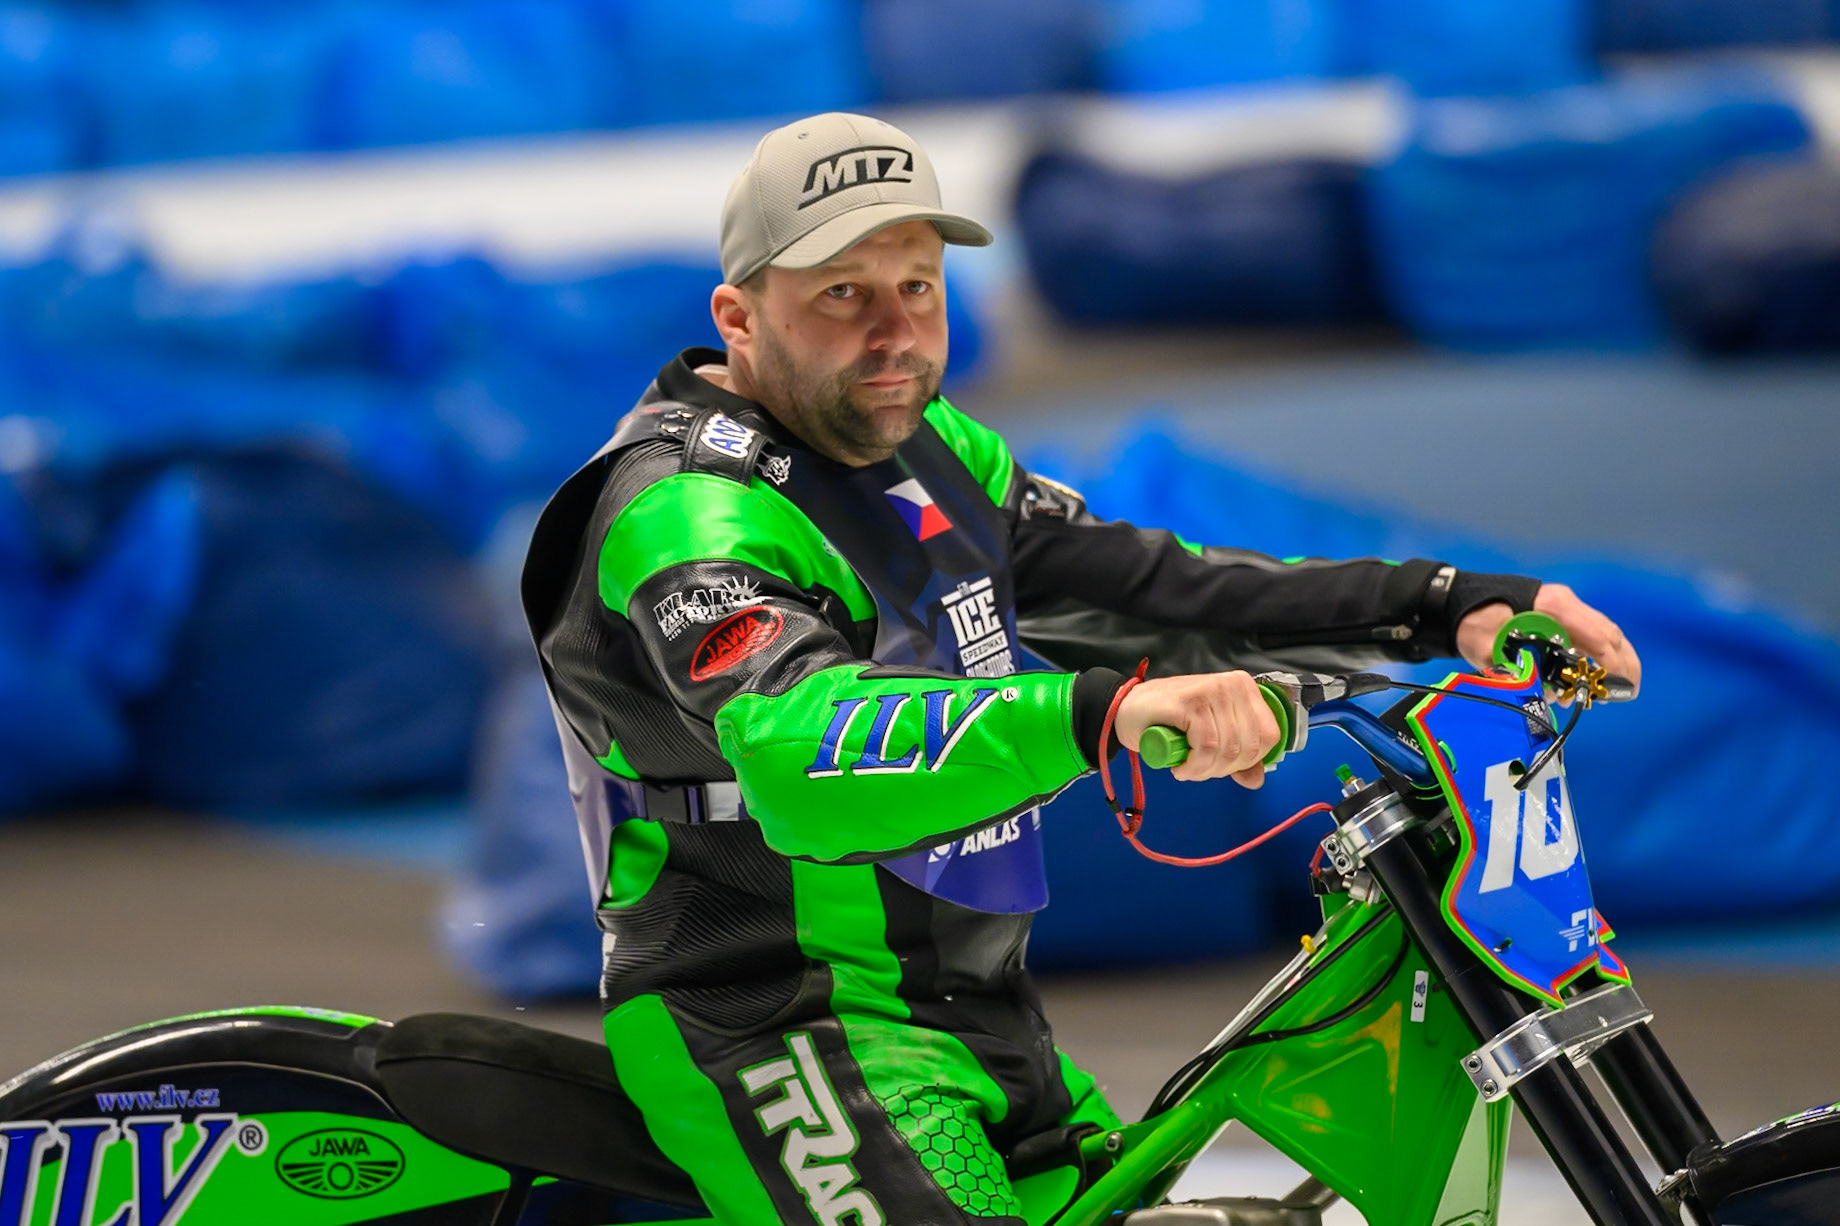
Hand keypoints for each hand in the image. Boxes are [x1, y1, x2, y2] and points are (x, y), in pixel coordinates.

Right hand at [1113, 671, 1280, 787]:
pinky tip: (1181, 766)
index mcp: (1243, 688)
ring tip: (1188, 768)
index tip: (1224, 766)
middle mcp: (1232, 684)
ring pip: (1228, 749)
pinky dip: (1194, 766)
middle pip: (1250, 746)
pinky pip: (1206, 748)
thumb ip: (1236, 756)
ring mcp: (1212, 690)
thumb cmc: (1168, 720)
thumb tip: (1256, 780)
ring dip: (1206, 771)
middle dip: (1224, 769)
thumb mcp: (1210, 735)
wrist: (1126, 710)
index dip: (1248, 761)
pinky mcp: (1191, 702)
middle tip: (1200, 769)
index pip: (1269, 735)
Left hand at [1456, 583, 1641, 696]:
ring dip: (1610, 663)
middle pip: (1608, 633)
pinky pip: (1587, 637)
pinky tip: (1589, 681)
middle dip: (1622, 664)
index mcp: (1553, 606)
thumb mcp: (1489, 647)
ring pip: (1602, 635)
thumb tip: (1544, 692)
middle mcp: (1564, 605)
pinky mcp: (1558, 619)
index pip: (1596, 634)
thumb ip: (1516, 668)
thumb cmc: (1473, 622)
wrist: (1457, 603)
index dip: (1611, 662)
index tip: (1617, 687)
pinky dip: (1594, 658)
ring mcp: (1563, 610)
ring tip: (1611, 692)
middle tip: (1628, 692)